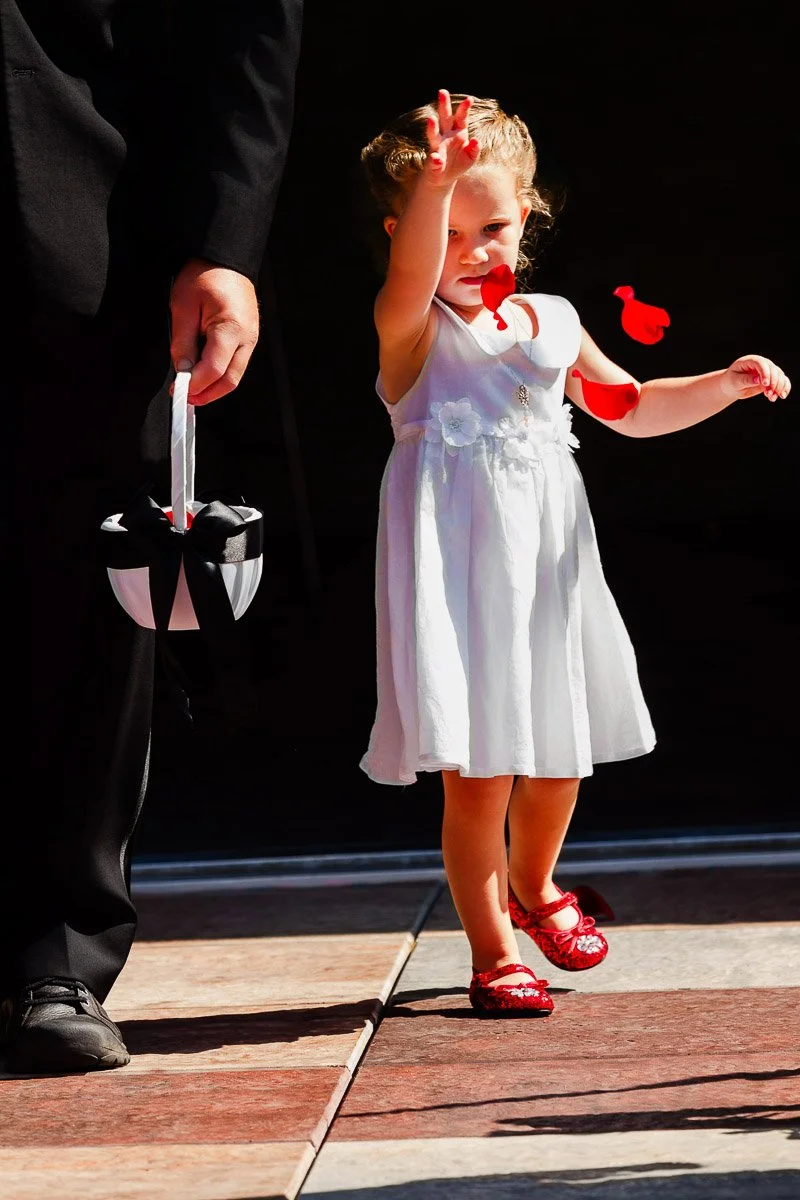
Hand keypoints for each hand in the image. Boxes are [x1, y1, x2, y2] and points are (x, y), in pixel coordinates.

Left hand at [170, 260, 259, 404]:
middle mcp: (247, 337)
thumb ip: (182, 342)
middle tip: (185, 397)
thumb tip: (182, 370)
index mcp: (231, 327)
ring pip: (234, 376)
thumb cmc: (205, 274)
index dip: (195, 385)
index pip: (214, 369)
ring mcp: (251, 339)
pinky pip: (236, 364)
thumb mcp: (183, 305)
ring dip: (213, 387)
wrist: (225, 257)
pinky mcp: (249, 338)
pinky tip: (204, 373)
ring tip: (192, 388)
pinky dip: (220, 374)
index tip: (178, 391)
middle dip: (207, 394)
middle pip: (230, 381)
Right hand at [424, 90, 479, 184]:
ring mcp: (437, 147)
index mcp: (458, 132)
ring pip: (434, 134)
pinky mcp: (433, 162)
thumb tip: (476, 140)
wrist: (444, 178)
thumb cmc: (458, 164)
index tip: (469, 99)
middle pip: (445, 118)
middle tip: (442, 91)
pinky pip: (434, 160)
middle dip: (444, 105)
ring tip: (431, 120)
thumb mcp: (471, 158)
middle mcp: (446, 136)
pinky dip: (435, 160)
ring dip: (432, 127)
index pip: (461, 117)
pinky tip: (437, 160)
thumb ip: (475, 149)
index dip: (464, 108)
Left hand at [722, 355, 790, 402]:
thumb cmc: (731, 382)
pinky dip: (784, 388)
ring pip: (780, 376)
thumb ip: (746, 380)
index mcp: (751, 361)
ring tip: (772, 398)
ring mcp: (768, 371)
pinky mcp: (772, 379)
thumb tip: (759, 380)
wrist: (732, 387)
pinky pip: (783, 381)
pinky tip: (781, 396)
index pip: (761, 363)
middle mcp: (762, 364)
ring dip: (779, 387)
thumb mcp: (735, 382)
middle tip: (769, 395)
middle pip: (773, 370)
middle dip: (774, 383)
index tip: (765, 384)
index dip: (765, 373)